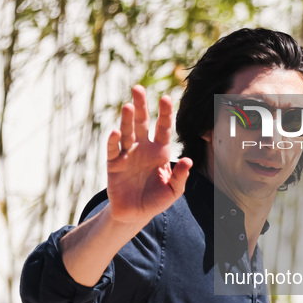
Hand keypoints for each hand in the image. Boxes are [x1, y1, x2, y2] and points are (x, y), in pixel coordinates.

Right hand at [106, 85, 192, 222]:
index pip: (164, 128)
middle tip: (138, 88)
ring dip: (127, 119)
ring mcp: (128, 154)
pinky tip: (116, 132)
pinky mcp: (114, 164)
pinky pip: (113, 149)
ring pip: (127, 132)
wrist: (134, 214)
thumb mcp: (173, 191)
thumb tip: (188, 160)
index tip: (166, 97)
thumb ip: (181, 176)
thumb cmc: (155, 200)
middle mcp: (143, 148)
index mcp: (160, 152)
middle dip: (141, 106)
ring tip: (128, 105)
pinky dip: (114, 141)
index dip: (165, 113)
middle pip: (142, 123)